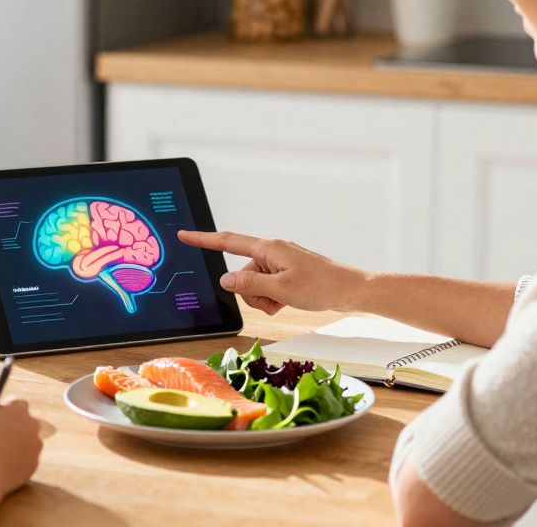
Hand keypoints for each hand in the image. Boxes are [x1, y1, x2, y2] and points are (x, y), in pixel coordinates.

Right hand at [0, 396, 42, 496]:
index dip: (1, 410)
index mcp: (19, 408)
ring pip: (24, 442)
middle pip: (22, 422)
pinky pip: (24, 461)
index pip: (14, 402)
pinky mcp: (33, 466)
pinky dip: (14, 462)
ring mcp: (35, 447)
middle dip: (10, 427)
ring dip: (13, 445)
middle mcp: (32, 425)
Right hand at [178, 229, 367, 314]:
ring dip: (264, 298)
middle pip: (242, 273)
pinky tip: (288, 302)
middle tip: (275, 301)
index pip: (228, 241)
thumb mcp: (280, 290)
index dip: (203, 239)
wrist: (352, 290)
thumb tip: (225, 279)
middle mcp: (272, 251)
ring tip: (284, 302)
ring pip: (254, 284)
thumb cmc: (321, 286)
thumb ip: (249, 284)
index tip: (184, 234)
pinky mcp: (287, 272)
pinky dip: (273, 298)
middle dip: (251, 293)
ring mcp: (280, 262)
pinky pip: (268, 287)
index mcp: (268, 248)